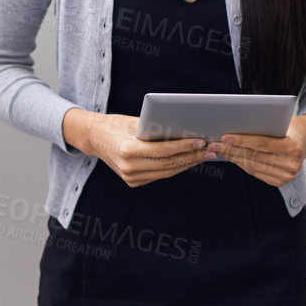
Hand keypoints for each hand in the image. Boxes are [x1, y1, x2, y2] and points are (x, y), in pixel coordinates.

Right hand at [65, 110, 214, 187]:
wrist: (95, 138)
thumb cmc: (116, 125)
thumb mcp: (135, 122)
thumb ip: (156, 129)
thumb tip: (185, 130)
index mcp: (128, 151)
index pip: (163, 151)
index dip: (183, 146)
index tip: (200, 141)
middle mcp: (129, 168)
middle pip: (168, 164)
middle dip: (191, 157)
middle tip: (210, 149)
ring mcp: (131, 178)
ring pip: (166, 172)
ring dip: (187, 164)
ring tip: (204, 155)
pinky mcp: (133, 182)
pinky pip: (160, 175)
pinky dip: (175, 167)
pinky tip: (188, 160)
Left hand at [205, 113, 305, 186]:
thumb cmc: (291, 125)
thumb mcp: (282, 119)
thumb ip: (265, 123)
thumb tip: (236, 122)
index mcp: (294, 147)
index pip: (262, 144)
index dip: (242, 141)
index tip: (224, 137)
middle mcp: (292, 164)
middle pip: (254, 156)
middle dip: (232, 150)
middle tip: (213, 144)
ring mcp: (287, 176)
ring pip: (252, 166)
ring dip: (233, 157)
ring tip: (218, 149)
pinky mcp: (280, 182)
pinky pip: (255, 172)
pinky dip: (241, 164)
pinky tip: (229, 156)